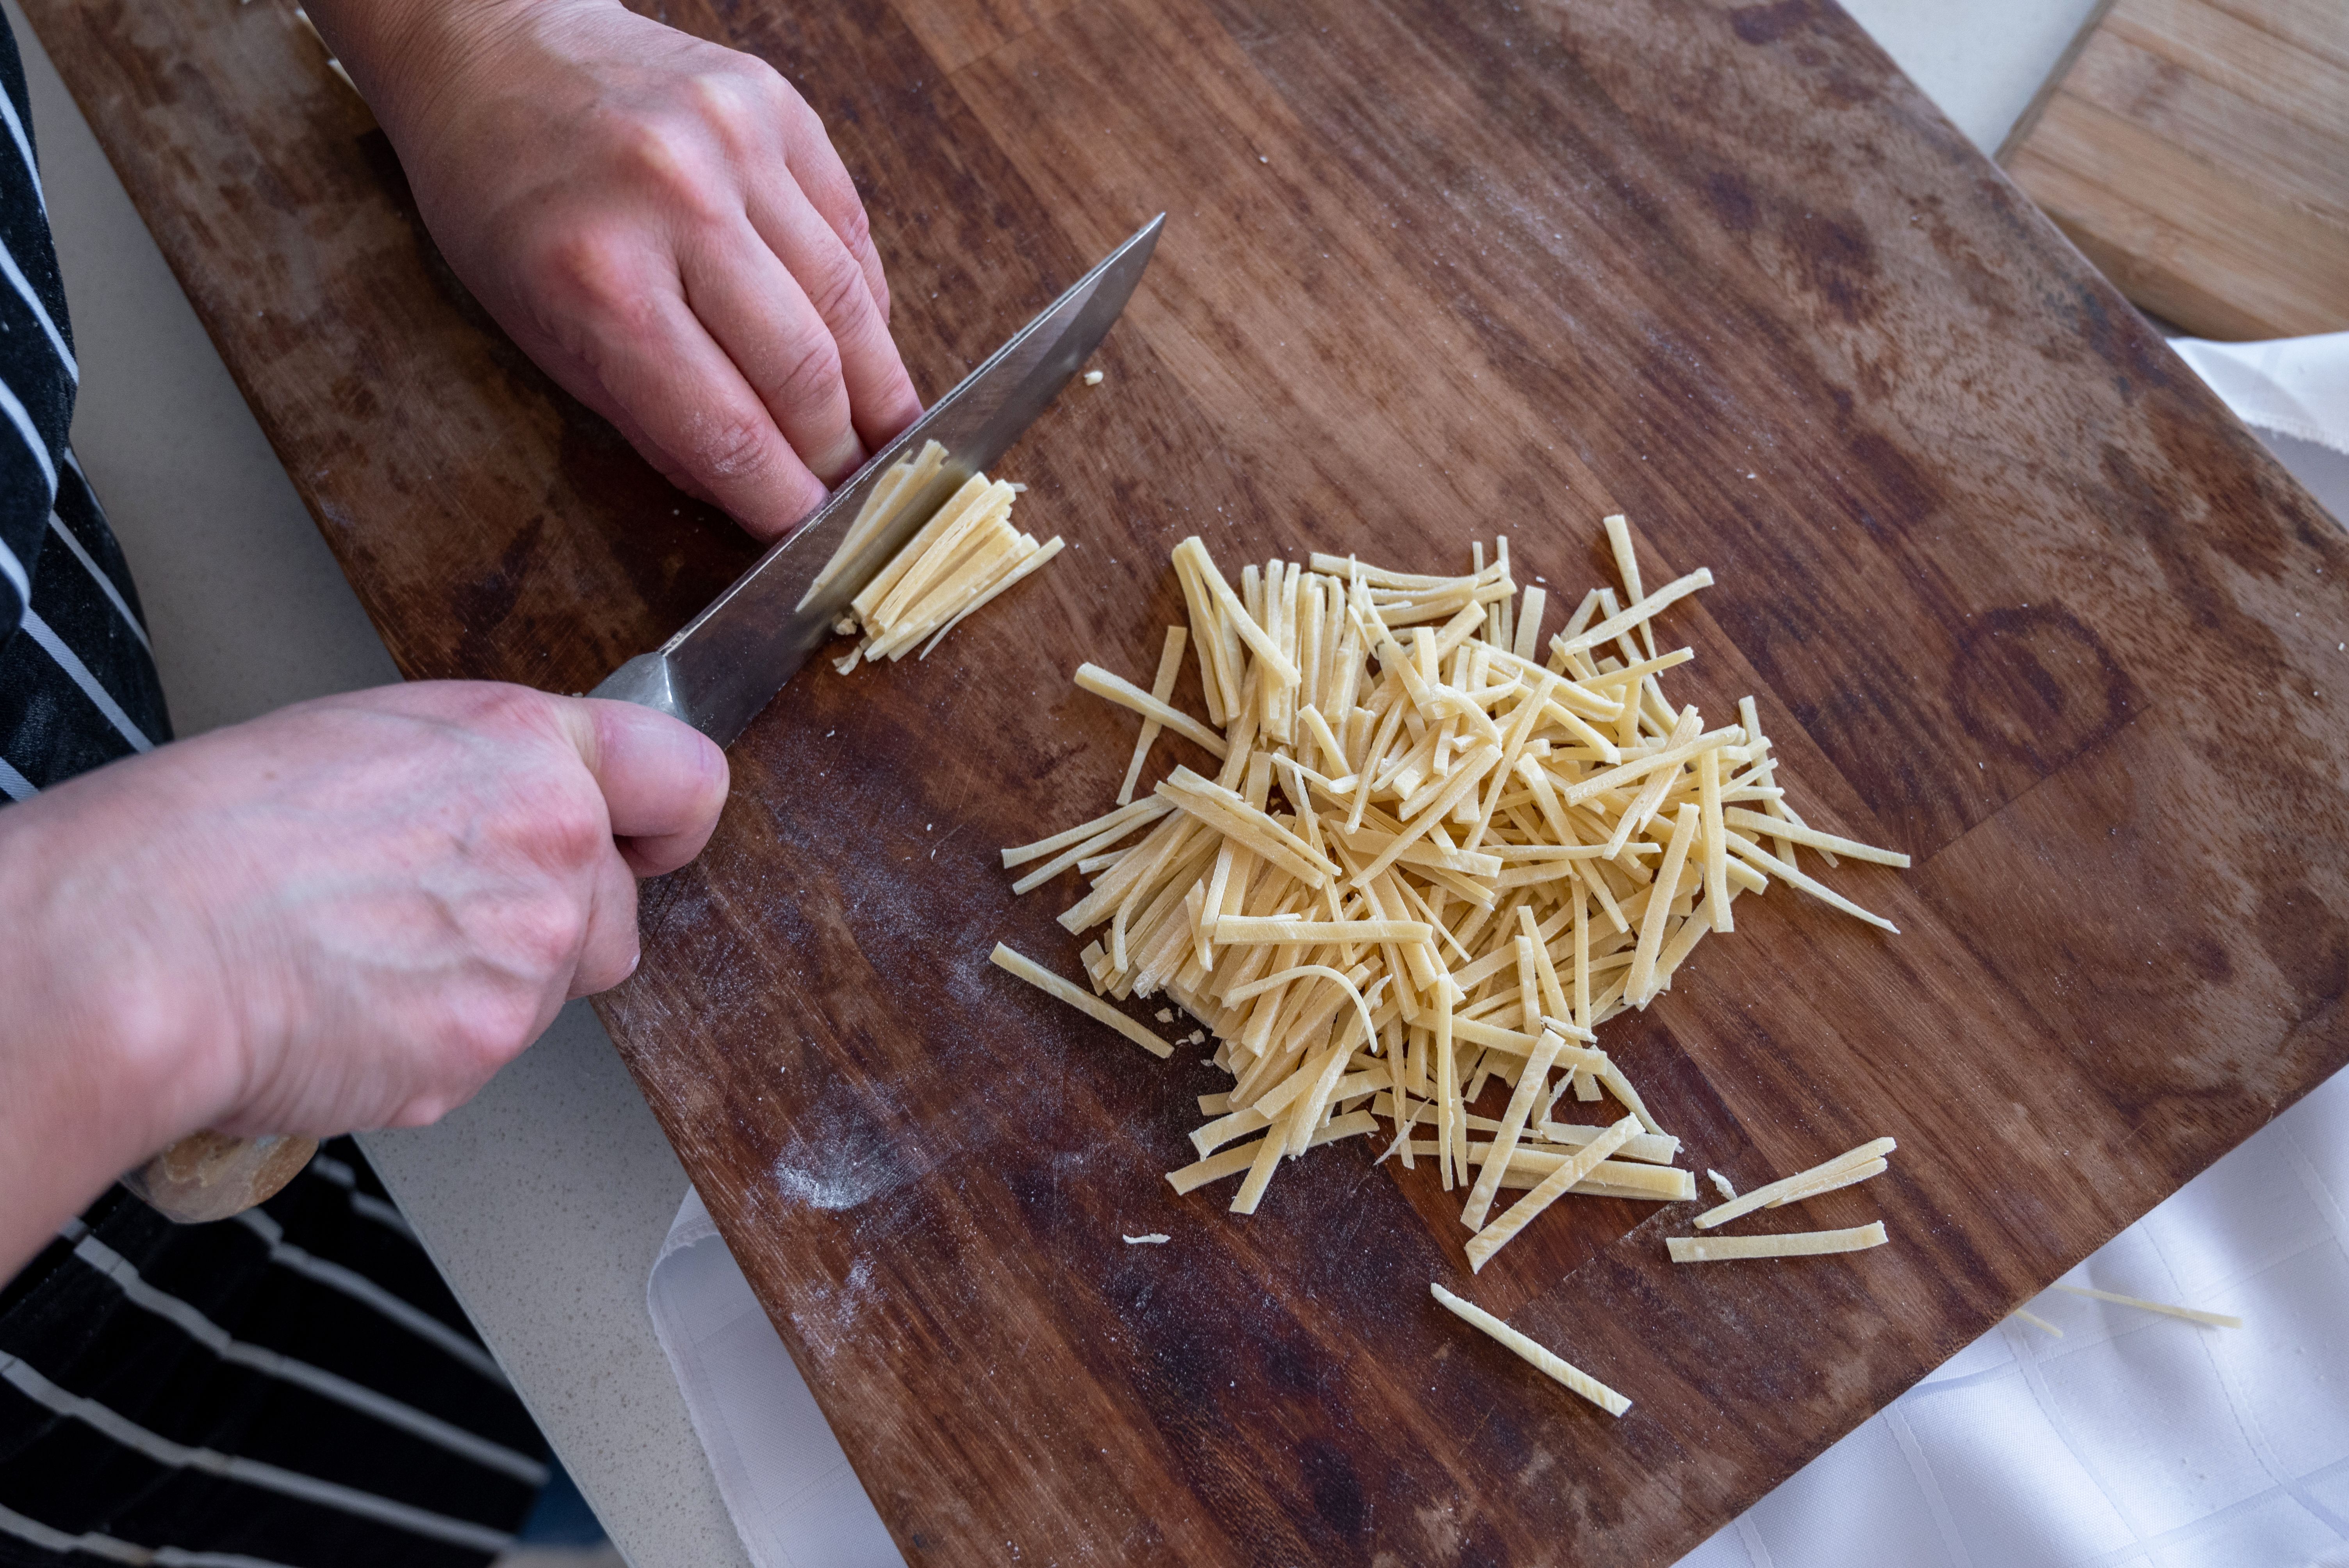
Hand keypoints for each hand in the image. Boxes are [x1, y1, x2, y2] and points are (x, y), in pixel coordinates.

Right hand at [0, 682, 726, 1273]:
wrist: (143, 939)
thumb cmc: (220, 832)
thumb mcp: (378, 740)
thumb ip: (489, 778)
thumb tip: (519, 814)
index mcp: (527, 747)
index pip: (682, 778)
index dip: (665, 823)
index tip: (647, 843)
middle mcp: (555, 843)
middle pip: (612, 911)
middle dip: (549, 927)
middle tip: (430, 916)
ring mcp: (530, 952)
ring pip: (551, 990)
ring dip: (486, 987)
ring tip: (366, 956)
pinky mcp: (489, 1043)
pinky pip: (486, 1052)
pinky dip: (431, 1045)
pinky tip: (352, 1009)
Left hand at [310, 0, 922, 538]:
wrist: (488, 41)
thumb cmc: (501, 196)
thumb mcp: (538, 329)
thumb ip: (650, 416)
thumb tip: (754, 487)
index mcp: (598, 280)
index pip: (729, 429)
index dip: (784, 501)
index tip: (812, 541)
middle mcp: (677, 205)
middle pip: (806, 372)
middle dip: (843, 454)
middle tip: (859, 496)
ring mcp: (737, 146)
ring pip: (850, 304)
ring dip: (877, 389)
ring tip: (890, 437)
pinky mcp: (779, 108)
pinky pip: (851, 233)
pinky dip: (865, 306)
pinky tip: (861, 346)